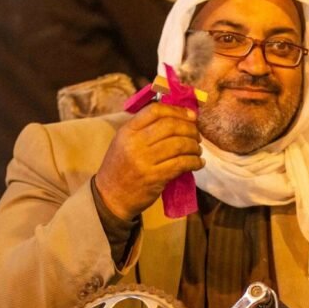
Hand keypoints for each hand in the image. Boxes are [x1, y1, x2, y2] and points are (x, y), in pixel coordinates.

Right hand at [95, 103, 203, 220]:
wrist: (110, 197)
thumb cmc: (120, 167)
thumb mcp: (124, 142)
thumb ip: (143, 128)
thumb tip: (176, 116)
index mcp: (128, 131)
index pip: (155, 111)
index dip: (177, 110)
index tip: (191, 116)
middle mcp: (135, 143)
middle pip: (170, 126)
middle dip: (190, 128)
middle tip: (197, 135)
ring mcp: (145, 161)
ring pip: (179, 145)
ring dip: (194, 146)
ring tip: (197, 149)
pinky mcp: (155, 177)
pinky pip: (181, 164)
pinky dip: (194, 162)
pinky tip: (198, 163)